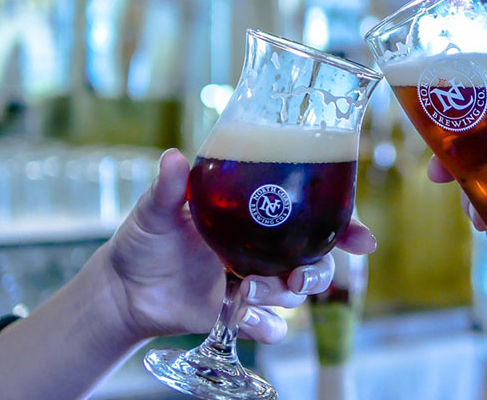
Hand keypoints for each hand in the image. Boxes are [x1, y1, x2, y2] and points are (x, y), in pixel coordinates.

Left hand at [100, 149, 375, 342]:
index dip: (344, 226)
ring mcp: (254, 282)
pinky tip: (254, 325)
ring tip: (248, 292)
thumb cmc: (142, 241)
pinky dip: (267, 328)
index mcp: (254, 216)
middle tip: (296, 276)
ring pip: (294, 292)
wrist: (123, 292)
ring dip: (281, 295)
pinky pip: (270, 327)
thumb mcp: (155, 210)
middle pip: (315, 259)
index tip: (362, 239)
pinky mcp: (240, 314)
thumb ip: (169, 187)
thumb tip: (173, 157)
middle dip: (317, 270)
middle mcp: (263, 248)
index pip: (311, 216)